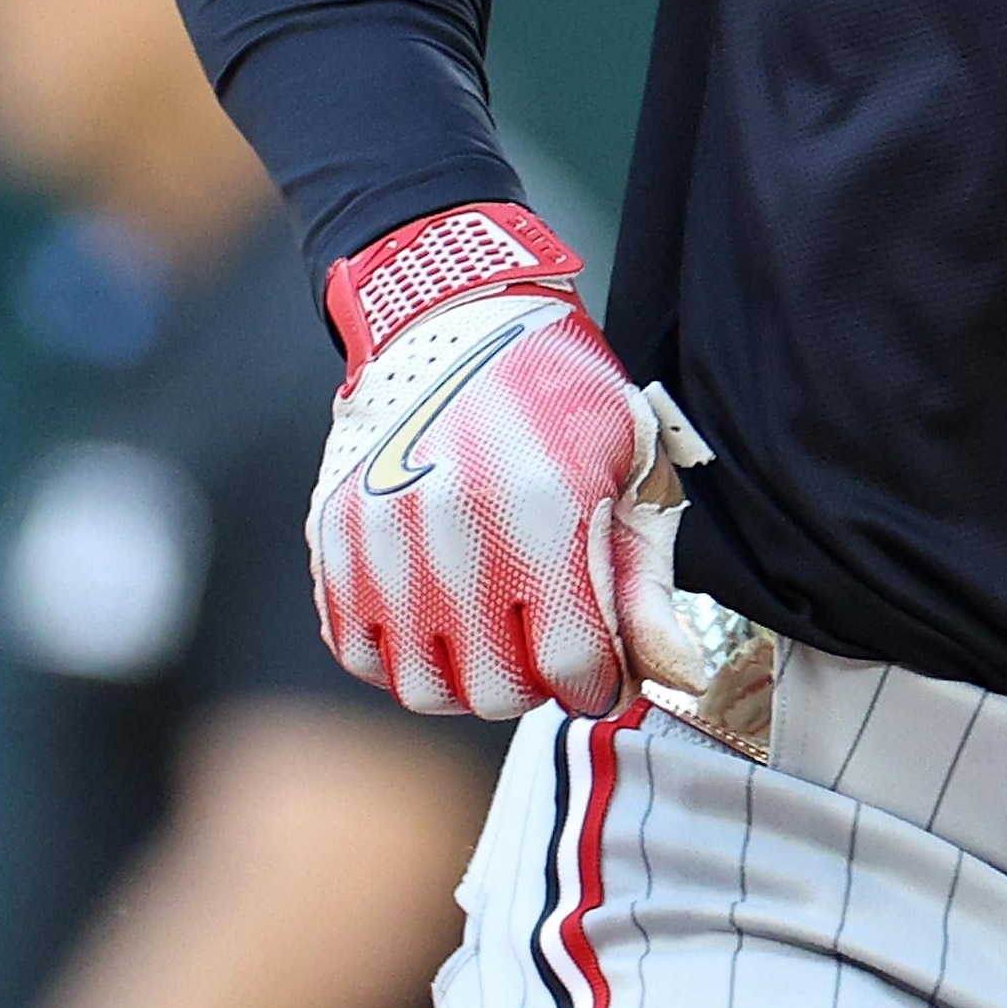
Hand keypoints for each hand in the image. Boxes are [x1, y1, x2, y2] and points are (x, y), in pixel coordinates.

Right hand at [308, 204, 701, 718]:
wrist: (454, 317)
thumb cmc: (558, 393)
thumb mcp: (629, 469)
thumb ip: (647, 583)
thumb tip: (676, 674)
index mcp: (541, 513)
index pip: (570, 666)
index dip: (600, 680)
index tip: (605, 666)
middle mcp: (451, 535)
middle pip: (494, 691)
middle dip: (538, 684)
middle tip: (552, 646)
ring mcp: (379, 541)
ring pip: (420, 688)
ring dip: (466, 681)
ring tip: (497, 637)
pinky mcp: (331, 539)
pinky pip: (356, 652)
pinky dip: (401, 658)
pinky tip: (440, 621)